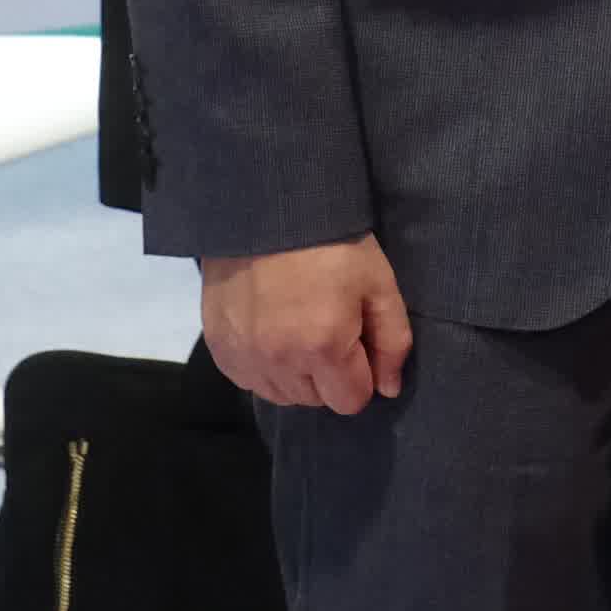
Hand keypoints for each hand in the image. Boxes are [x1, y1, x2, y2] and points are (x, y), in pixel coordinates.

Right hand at [204, 236, 413, 412]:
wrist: (268, 209)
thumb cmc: (333, 243)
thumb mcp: (378, 283)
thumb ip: (392, 341)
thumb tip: (389, 389)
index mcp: (324, 347)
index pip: (351, 401)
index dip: (362, 374)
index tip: (358, 341)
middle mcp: (280, 362)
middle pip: (316, 400)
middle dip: (329, 374)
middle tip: (328, 325)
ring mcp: (244, 357)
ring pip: (282, 395)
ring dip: (296, 373)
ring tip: (299, 326)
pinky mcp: (219, 349)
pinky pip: (250, 380)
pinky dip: (265, 366)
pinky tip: (271, 330)